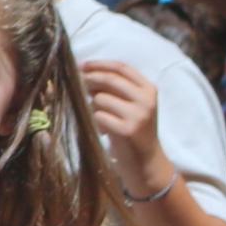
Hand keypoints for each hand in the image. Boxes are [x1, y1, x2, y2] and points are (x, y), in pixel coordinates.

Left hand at [77, 56, 169, 186]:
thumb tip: (85, 74)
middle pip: (110, 79)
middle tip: (76, 84)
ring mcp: (138, 115)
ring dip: (92, 106)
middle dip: (89, 79)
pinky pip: (99, 117)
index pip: (122, 68)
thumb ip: (116, 90)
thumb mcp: (131, 106)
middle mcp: (146, 99)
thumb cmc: (133, 131)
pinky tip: (103, 131)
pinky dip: (95, 122)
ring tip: (99, 118)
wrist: (145, 161)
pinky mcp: (128, 130)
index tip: (82, 65)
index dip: (100, 64)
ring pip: (101, 99)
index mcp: (149, 89)